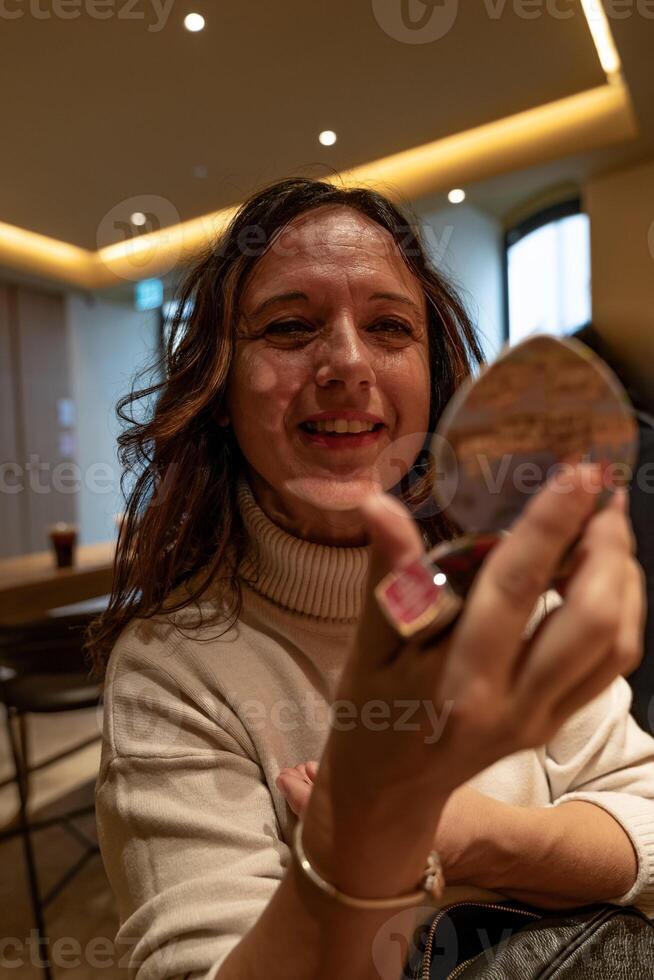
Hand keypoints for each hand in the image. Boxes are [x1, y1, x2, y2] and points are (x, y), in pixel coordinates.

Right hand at [301, 466, 643, 896]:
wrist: (390, 792)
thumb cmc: (370, 711)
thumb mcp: (367, 645)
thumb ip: (388, 575)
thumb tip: (377, 502)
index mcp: (460, 683)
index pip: (515, 589)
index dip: (550, 525)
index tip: (578, 473)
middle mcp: (515, 703)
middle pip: (591, 620)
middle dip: (607, 547)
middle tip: (601, 493)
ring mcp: (545, 718)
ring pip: (617, 644)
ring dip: (623, 576)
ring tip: (607, 524)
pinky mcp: (558, 722)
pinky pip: (613, 665)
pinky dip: (623, 612)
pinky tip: (605, 575)